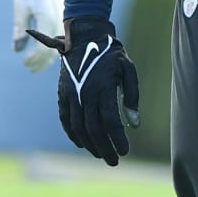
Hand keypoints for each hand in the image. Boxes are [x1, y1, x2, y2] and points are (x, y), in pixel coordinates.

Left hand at [13, 0, 64, 71]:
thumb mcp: (21, 6)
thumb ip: (20, 29)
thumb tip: (17, 49)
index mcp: (47, 18)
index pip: (43, 47)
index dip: (34, 58)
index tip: (25, 62)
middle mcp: (60, 20)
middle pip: (54, 50)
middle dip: (41, 61)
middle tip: (30, 67)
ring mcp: (66, 18)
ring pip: (60, 45)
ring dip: (49, 56)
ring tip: (37, 63)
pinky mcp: (67, 16)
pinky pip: (63, 37)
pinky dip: (55, 46)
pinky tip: (47, 51)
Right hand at [27, 17, 140, 165]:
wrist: (85, 35)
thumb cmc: (111, 52)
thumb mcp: (127, 68)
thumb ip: (131, 95)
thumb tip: (134, 124)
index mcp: (103, 87)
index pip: (110, 121)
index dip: (117, 139)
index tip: (125, 151)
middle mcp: (85, 93)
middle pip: (93, 129)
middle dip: (104, 148)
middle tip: (114, 161)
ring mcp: (71, 94)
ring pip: (78, 127)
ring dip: (89, 144)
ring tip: (100, 154)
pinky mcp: (63, 93)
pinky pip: (65, 119)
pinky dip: (72, 134)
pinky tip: (82, 143)